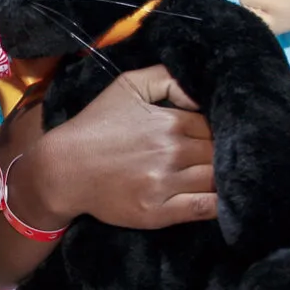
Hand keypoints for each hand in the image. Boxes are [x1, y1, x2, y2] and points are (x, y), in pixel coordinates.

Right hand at [35, 64, 215, 228]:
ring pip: (215, 180)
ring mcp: (164, 184)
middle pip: (217, 154)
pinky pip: (203, 209)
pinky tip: (225, 201)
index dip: (216, 132)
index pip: (213, 127)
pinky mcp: (158, 212)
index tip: (210, 137)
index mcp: (170, 122)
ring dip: (222, 178)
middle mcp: (171, 152)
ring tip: (221, 178)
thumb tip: (201, 93)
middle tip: (216, 158)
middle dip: (220, 154)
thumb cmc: (96, 125)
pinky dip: (220, 205)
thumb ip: (167, 77)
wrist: (64, 168)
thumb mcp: (128, 85)